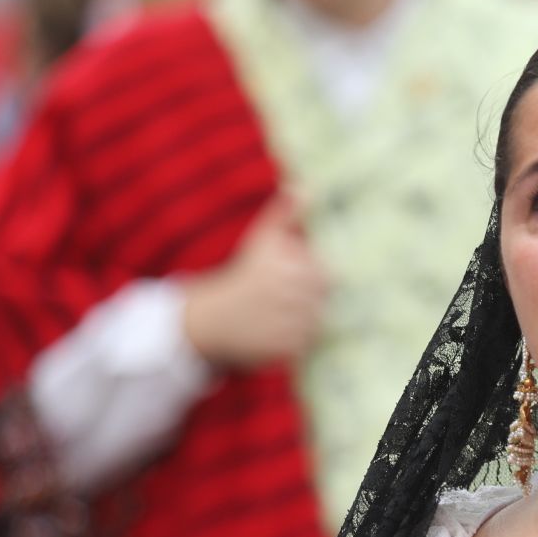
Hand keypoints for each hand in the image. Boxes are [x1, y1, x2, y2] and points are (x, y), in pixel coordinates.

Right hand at [181, 197, 328, 368]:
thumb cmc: (243, 275)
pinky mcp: (285, 349)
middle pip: (321, 299)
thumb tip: (305, 187)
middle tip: (280, 300)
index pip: (326, 275)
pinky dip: (297, 339)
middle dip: (305, 299)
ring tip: (276, 315)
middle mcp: (285, 296)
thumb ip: (285, 213)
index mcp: (284, 267)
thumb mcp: (263, 240)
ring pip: (318, 321)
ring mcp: (286, 324)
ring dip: (303, 319)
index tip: (290, 280)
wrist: (211, 320)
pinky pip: (308, 342)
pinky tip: (273, 330)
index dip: (311, 278)